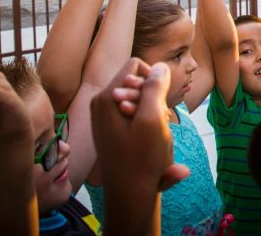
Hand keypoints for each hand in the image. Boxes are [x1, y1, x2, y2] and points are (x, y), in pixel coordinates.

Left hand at [92, 59, 189, 195]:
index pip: (135, 65)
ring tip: (156, 131)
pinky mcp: (110, 128)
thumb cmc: (142, 158)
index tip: (159, 102)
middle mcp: (100, 104)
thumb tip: (161, 65)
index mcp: (105, 98)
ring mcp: (103, 117)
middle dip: (153, 96)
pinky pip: (132, 111)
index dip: (153, 78)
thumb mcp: (153, 119)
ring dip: (152, 109)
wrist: (130, 193)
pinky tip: (150, 137)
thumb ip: (155, 87)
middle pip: (135, 80)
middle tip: (160, 119)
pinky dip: (145, 120)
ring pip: (136, 97)